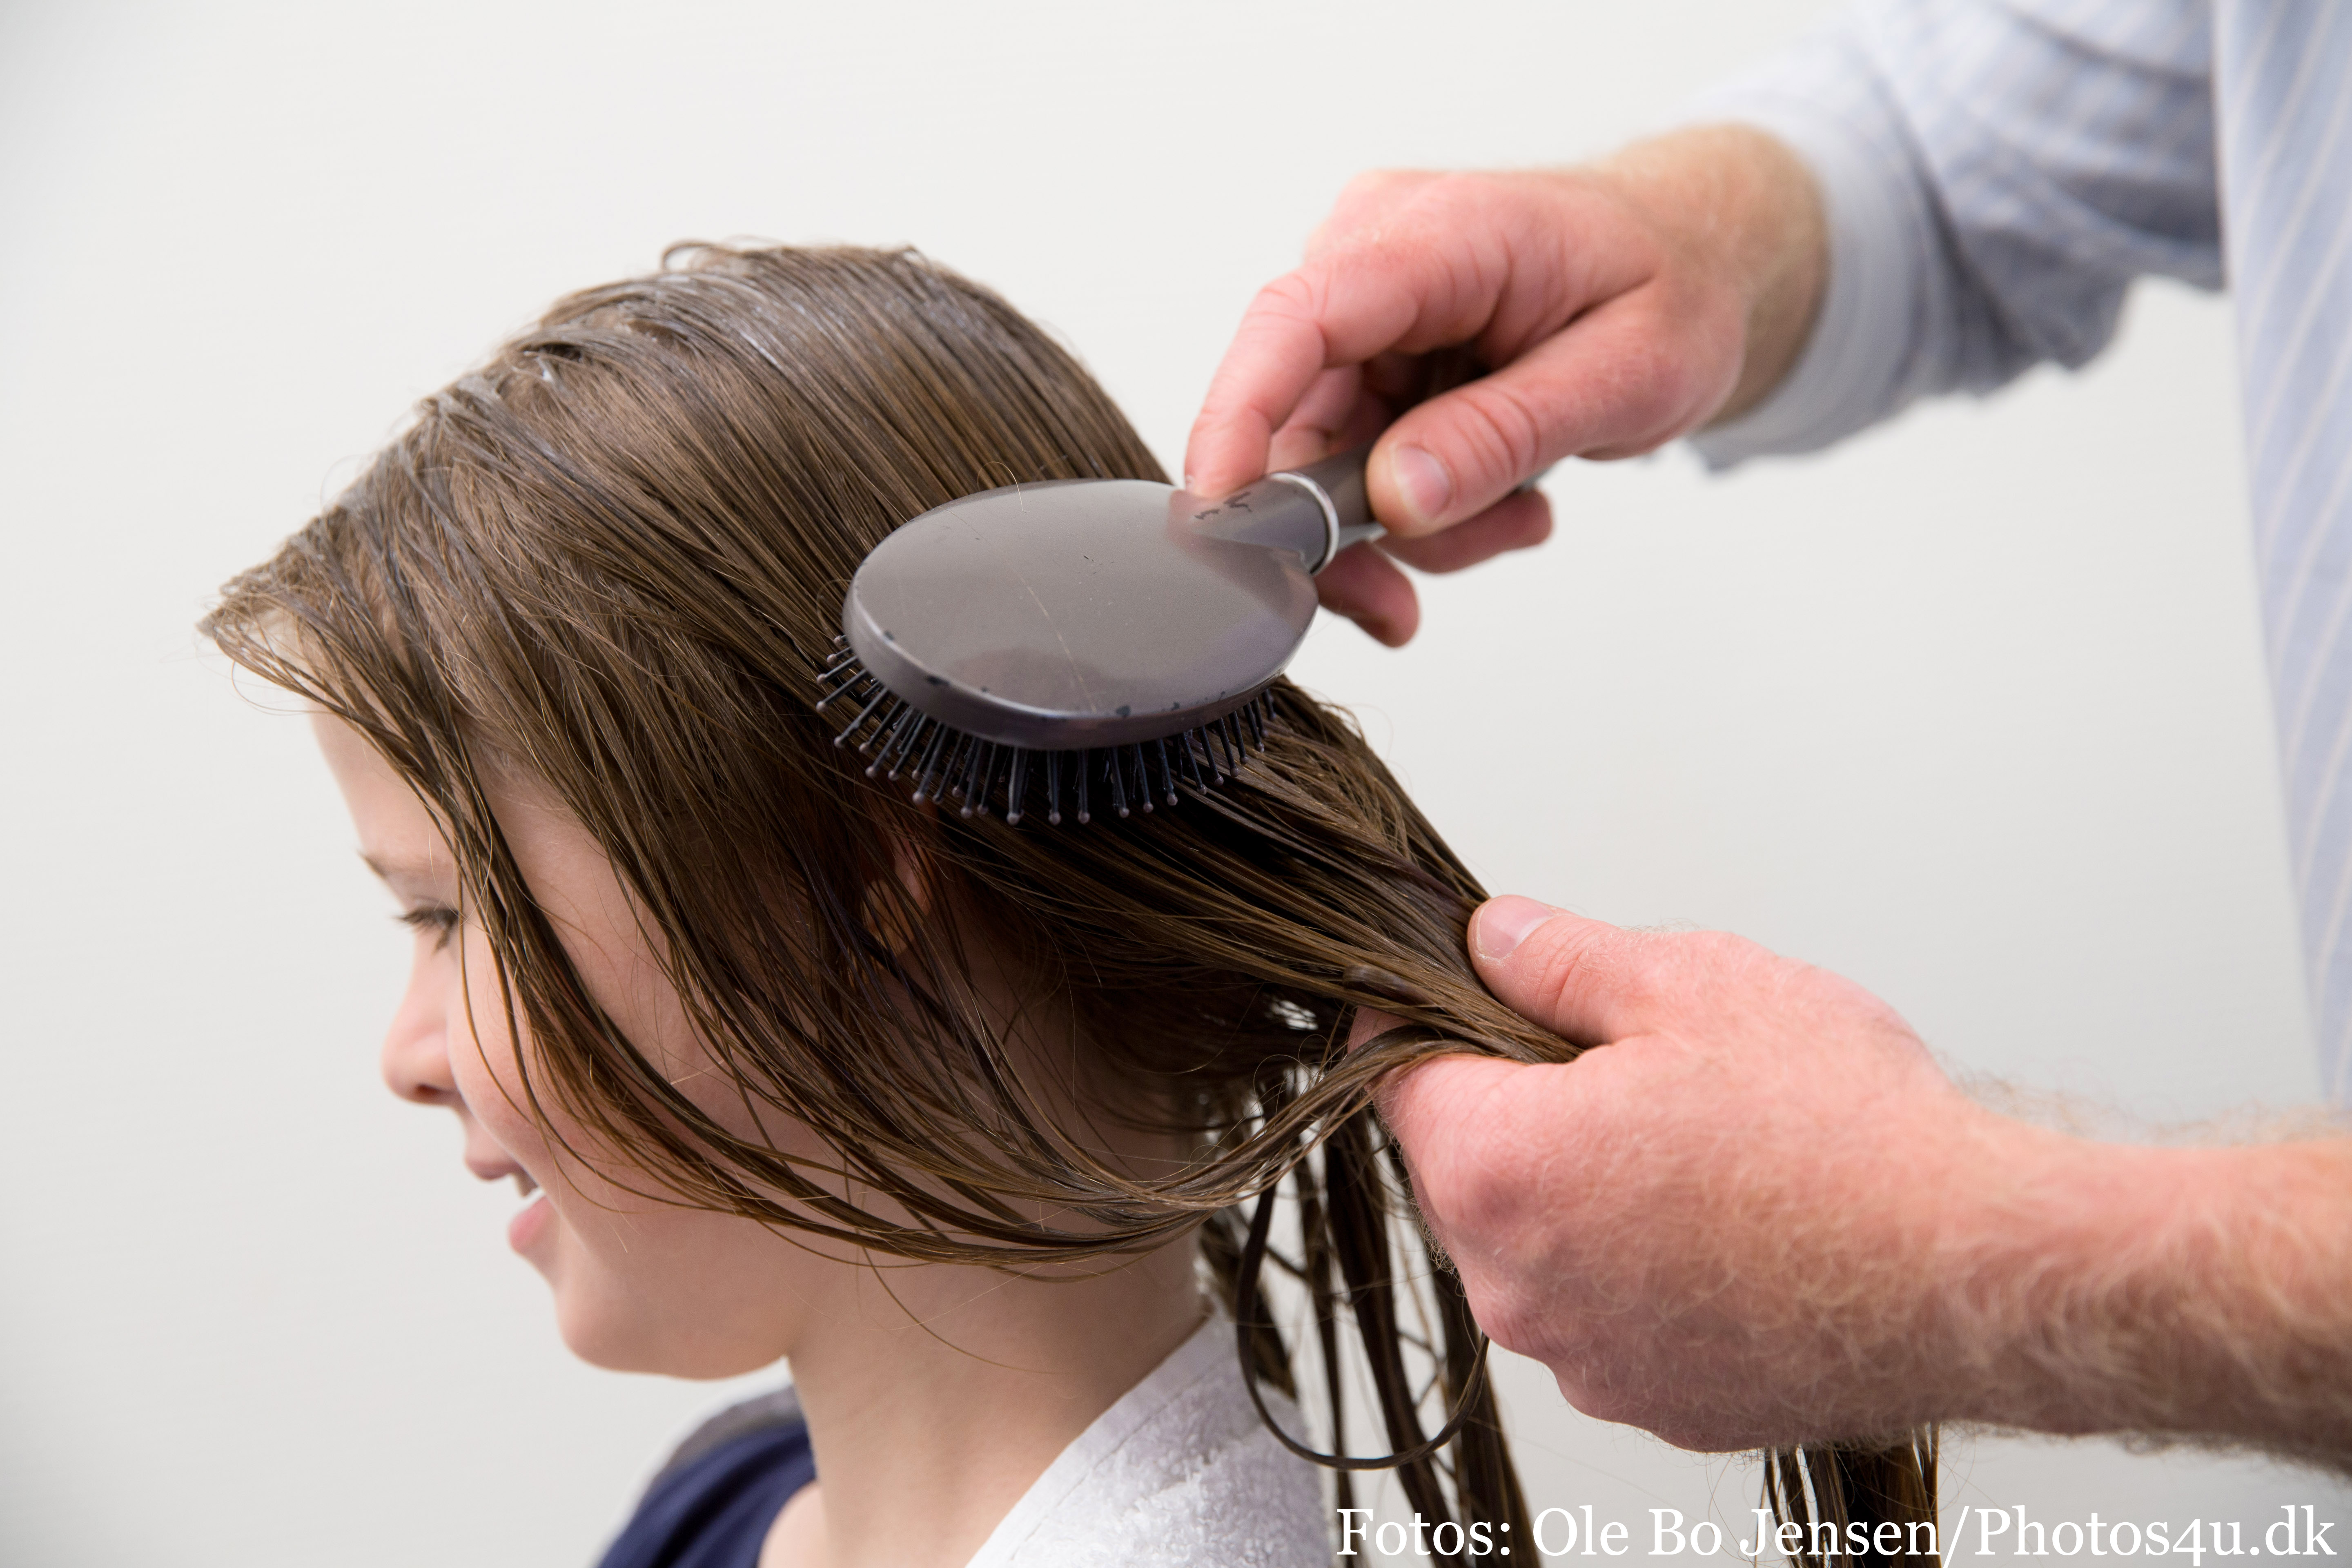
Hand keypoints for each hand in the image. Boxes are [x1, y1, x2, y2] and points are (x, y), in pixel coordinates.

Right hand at [1186, 127, 1825, 645]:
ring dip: (1411, 527)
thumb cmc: (1675, 289)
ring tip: (1519, 514)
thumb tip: (1398, 498)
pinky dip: (1422, 511)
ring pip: (1323, 462)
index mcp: (1435, 233)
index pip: (1297, 320)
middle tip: (1402, 609)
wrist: (1694, 261)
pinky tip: (1504, 498)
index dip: (1240, 421)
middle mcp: (1374, 258)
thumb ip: (1507, 433)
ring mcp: (1365, 314)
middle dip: (1344, 530)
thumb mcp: (1628, 372)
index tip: (1224, 520)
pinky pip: (1356, 466)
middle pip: (1292, 417)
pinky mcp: (1369, 361)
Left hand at [1366, 898, 2351, 1460]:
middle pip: (1460, 1168)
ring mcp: (1586, 1359)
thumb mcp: (1689, 984)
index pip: (1391, 1078)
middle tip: (1611, 1057)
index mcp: (1498, 1170)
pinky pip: (1608, 1314)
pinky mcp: (1659, 1400)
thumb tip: (1493, 939)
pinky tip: (1729, 1222)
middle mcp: (1517, 1286)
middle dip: (1510, 1106)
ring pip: (1535, 1247)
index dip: (1414, 1018)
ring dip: (1580, 1190)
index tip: (1445, 990)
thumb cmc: (1845, 1135)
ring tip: (1695, 1143)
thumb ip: (1560, 961)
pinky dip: (1641, 1266)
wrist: (1978, 1271)